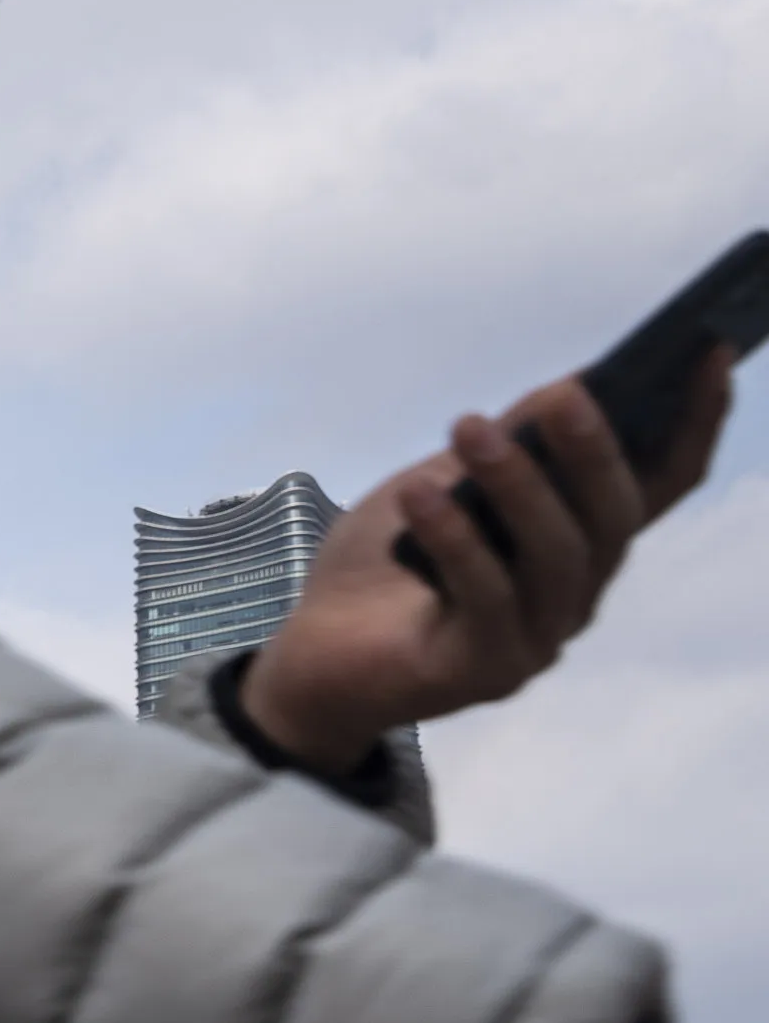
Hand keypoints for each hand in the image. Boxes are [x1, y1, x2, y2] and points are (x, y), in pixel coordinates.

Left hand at [239, 351, 731, 773]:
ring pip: (557, 556)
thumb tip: (573, 385)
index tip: (711, 352)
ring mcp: (538, 638)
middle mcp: (576, 594)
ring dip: (518, 486)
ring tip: (470, 428)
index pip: (659, 484)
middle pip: (612, 519)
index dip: (694, 422)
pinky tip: (421, 494)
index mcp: (579, 543)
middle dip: (593, 452)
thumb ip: (508, 446)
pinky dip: (456, 540)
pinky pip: (486, 597)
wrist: (312, 653)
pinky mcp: (486, 669)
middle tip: (565, 396)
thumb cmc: (388, 563)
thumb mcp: (442, 484)